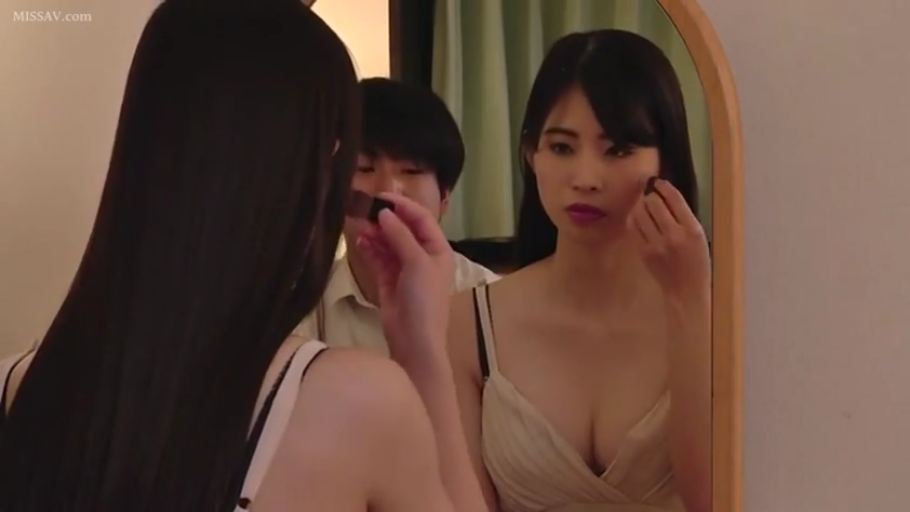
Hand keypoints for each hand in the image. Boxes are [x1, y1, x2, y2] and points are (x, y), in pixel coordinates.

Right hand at [355, 193, 454, 366]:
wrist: (415, 341)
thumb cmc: (424, 300)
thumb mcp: (417, 263)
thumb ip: (401, 236)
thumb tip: (384, 213)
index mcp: (438, 250)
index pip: (421, 219)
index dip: (403, 205)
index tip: (380, 196)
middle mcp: (423, 257)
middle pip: (403, 230)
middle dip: (385, 219)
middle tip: (362, 210)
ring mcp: (405, 270)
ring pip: (389, 244)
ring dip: (375, 233)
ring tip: (357, 225)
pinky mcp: (389, 282)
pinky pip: (379, 259)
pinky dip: (370, 249)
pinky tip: (359, 241)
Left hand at [627, 178, 710, 302]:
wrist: (686, 290)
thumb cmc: (698, 264)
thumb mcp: (700, 238)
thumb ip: (685, 218)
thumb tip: (668, 197)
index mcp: (691, 230)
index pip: (674, 199)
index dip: (663, 186)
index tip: (658, 182)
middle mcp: (672, 234)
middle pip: (653, 203)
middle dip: (649, 193)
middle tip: (648, 190)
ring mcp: (655, 244)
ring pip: (639, 213)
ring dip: (639, 204)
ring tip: (643, 202)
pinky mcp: (643, 251)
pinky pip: (633, 228)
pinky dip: (634, 218)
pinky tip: (638, 216)